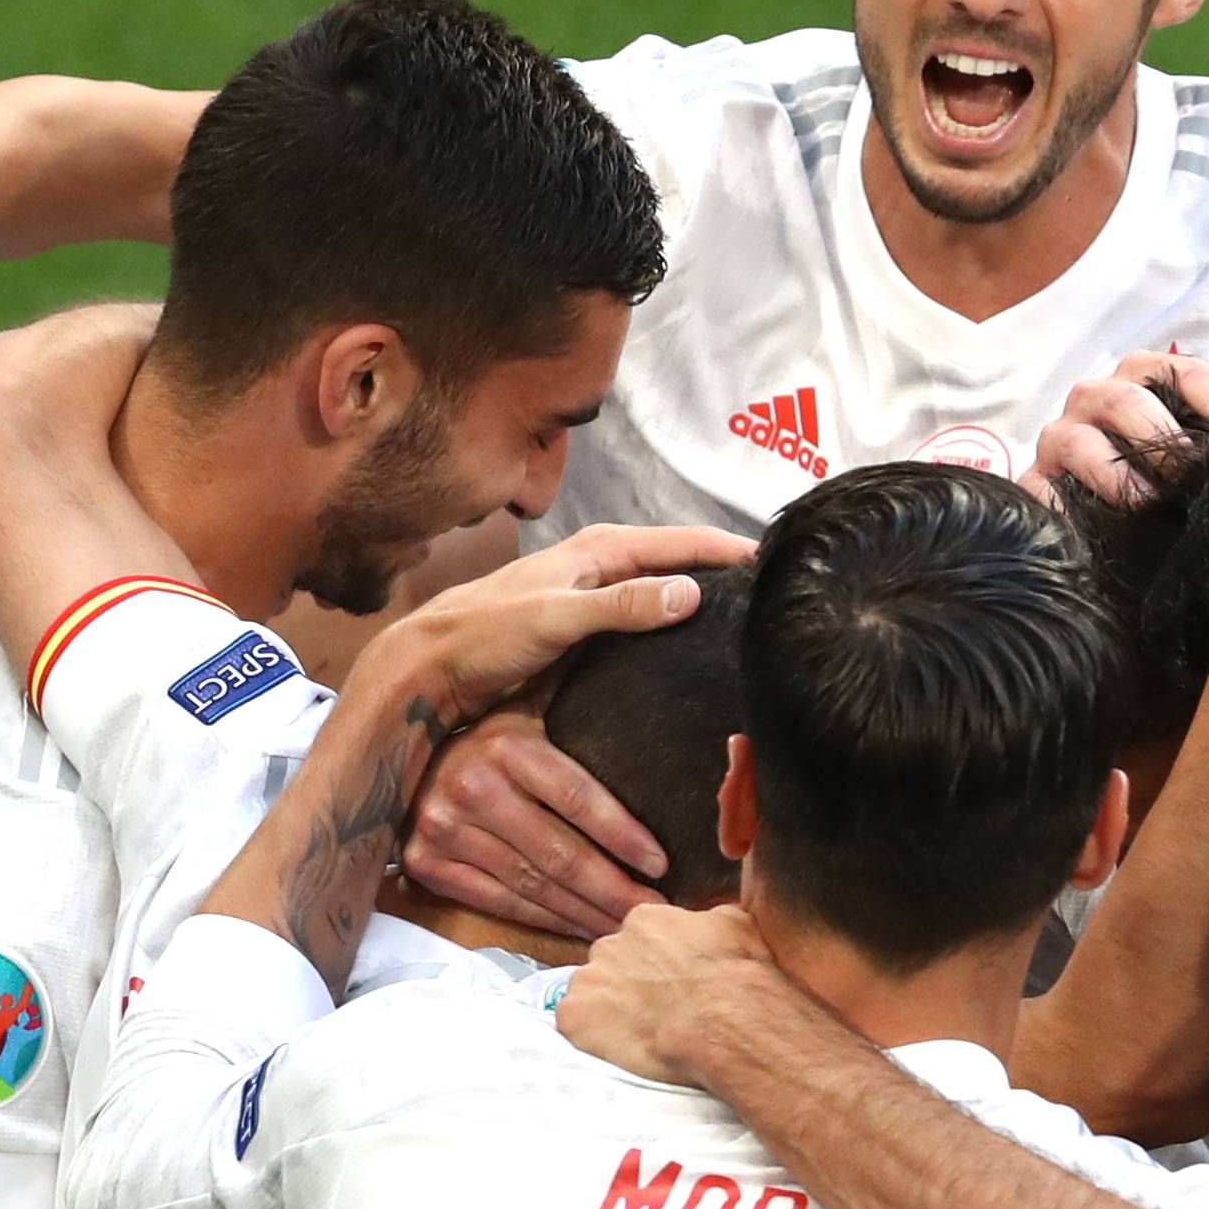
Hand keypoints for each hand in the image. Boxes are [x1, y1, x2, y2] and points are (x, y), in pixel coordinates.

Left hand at [389, 524, 753, 725]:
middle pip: (679, 563)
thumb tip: (691, 593)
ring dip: (701, 602)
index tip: (779, 561)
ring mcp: (595, 600)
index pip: (682, 540)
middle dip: (724, 572)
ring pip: (664, 593)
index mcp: (599, 549)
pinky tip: (693, 655)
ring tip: (748, 625)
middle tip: (776, 596)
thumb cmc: (483, 635)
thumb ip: (622, 605)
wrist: (429, 668)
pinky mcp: (588, 633)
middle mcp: (602, 567)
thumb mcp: (556, 617)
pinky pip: (645, 623)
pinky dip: (673, 630)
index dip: (730, 550)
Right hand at [407, 705, 665, 940]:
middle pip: (559, 853)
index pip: (577, 798)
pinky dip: (546, 921)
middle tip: (657, 911)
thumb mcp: (524, 704)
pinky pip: (499, 902)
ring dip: (586, 912)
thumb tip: (645, 635)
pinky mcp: (426, 864)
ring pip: (533, 886)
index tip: (661, 863)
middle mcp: (471, 787)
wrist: (393, 755)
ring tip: (627, 927)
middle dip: (614, 889)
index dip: (622, 834)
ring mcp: (444, 829)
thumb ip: (574, 688)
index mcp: (504, 744)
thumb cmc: (486, 734)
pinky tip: (582, 928)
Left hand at [558, 900, 780, 1086]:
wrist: (726, 1021)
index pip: (638, 938)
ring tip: (641, 1033)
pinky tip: (622, 1047)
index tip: (670, 982)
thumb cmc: (737, 977)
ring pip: (592, 994)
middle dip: (629, 984)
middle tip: (657, 1009)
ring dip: (610, 1010)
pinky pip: (575, 1026)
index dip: (655, 963)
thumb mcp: (737, 926)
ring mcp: (588, 980)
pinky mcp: (574, 1017)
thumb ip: (708, 921)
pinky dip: (593, 1037)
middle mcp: (609, 943)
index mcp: (644, 920)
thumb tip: (709, 924)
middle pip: (611, 964)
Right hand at [1022, 350, 1208, 503]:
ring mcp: (1061, 435)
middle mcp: (1098, 396)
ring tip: (1148, 502)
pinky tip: (1090, 522)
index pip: (1185, 372)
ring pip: (1082, 439)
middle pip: (1127, 399)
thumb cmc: (1161, 466)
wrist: (1091, 506)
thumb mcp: (1203, 439)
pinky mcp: (1036, 480)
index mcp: (1145, 378)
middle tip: (1192, 472)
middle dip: (1163, 436)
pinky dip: (1064, 503)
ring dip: (1119, 472)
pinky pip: (1042, 487)